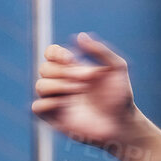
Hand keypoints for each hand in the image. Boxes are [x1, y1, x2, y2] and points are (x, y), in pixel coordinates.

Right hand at [31, 33, 136, 148]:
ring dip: (58, 85)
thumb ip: (100, 51)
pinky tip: (66, 103)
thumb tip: (79, 36)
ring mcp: (58, 100)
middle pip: (44, 68)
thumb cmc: (121, 96)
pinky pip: (37, 107)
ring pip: (40, 85)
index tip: (71, 58)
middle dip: (63, 71)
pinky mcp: (55, 118)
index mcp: (73, 68)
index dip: (55, 53)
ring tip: (79, 91)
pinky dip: (47, 102)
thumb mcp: (117, 68)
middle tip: (85, 81)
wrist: (123, 123)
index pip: (51, 53)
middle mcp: (63, 82)